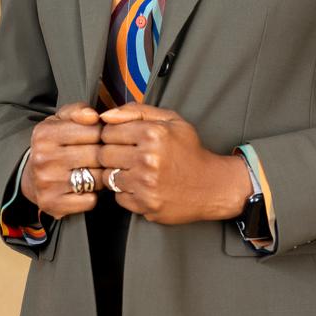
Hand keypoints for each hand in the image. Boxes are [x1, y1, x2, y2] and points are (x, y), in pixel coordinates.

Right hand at [21, 102, 106, 219]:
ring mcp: (48, 183)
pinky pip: (91, 200)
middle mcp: (43, 159)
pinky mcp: (53, 204)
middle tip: (99, 157)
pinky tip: (85, 189)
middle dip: (103, 156)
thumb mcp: (60, 121)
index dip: (101, 134)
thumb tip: (93, 116)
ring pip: (97, 178)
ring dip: (101, 175)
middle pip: (97, 155)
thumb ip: (78, 110)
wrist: (30, 178)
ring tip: (94, 171)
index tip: (97, 138)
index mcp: (45, 134)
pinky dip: (93, 195)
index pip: (93, 130)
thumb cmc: (53, 145)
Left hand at [97, 102, 250, 223]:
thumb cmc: (189, 150)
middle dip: (112, 154)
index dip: (113, 135)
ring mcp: (146, 184)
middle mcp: (148, 158)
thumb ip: (136, 111)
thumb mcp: (170, 120)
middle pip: (103, 155)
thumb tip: (105, 115)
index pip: (108, 132)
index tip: (123, 140)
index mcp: (153, 133)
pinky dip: (126, 192)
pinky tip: (142, 186)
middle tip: (127, 156)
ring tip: (135, 171)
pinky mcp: (145, 204)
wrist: (212, 185)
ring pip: (108, 177)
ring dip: (118, 174)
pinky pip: (118, 197)